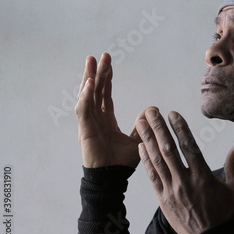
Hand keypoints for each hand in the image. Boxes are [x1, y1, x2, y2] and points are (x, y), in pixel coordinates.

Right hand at [76, 53, 141, 167]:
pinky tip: (88, 83)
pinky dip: (85, 96)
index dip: (106, 79)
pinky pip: (83, 110)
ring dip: (88, 78)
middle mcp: (95, 118)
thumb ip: (141, 126)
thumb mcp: (136, 140)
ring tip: (91, 61)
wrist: (112, 179)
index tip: (108, 63)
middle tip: (100, 55)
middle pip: (94, 90)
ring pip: (87, 95)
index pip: (104, 94)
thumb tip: (150, 112)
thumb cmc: (122, 163)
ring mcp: (88, 123)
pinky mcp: (84, 130)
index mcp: (105, 120)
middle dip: (97, 72)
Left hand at [135, 108, 233, 233]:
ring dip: (147, 140)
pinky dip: (146, 161)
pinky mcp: (162, 199)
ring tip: (140, 124)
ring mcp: (171, 190)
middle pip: (169, 150)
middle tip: (150, 111)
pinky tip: (140, 147)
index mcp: (202, 176)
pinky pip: (152, 176)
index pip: (190, 147)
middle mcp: (185, 181)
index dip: (180, 129)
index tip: (173, 114)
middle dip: (159, 128)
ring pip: (157, 160)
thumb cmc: (225, 213)